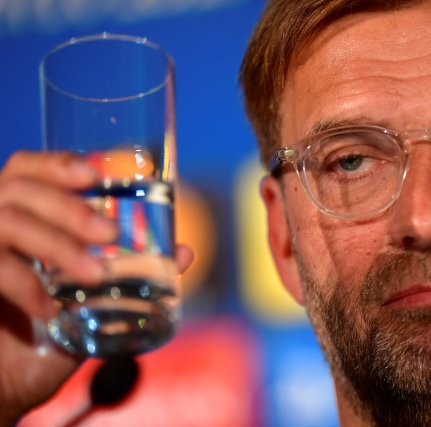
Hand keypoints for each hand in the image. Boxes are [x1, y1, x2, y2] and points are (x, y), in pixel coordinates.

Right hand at [0, 152, 192, 424]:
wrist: (8, 381)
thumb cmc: (53, 331)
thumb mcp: (98, 300)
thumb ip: (136, 273)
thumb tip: (185, 251)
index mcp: (22, 216)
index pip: (27, 169)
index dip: (56, 163)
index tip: (95, 173)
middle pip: (19, 188)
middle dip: (69, 208)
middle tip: (110, 234)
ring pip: (7, 221)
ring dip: (56, 243)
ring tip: (94, 274)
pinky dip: (24, 284)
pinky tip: (49, 310)